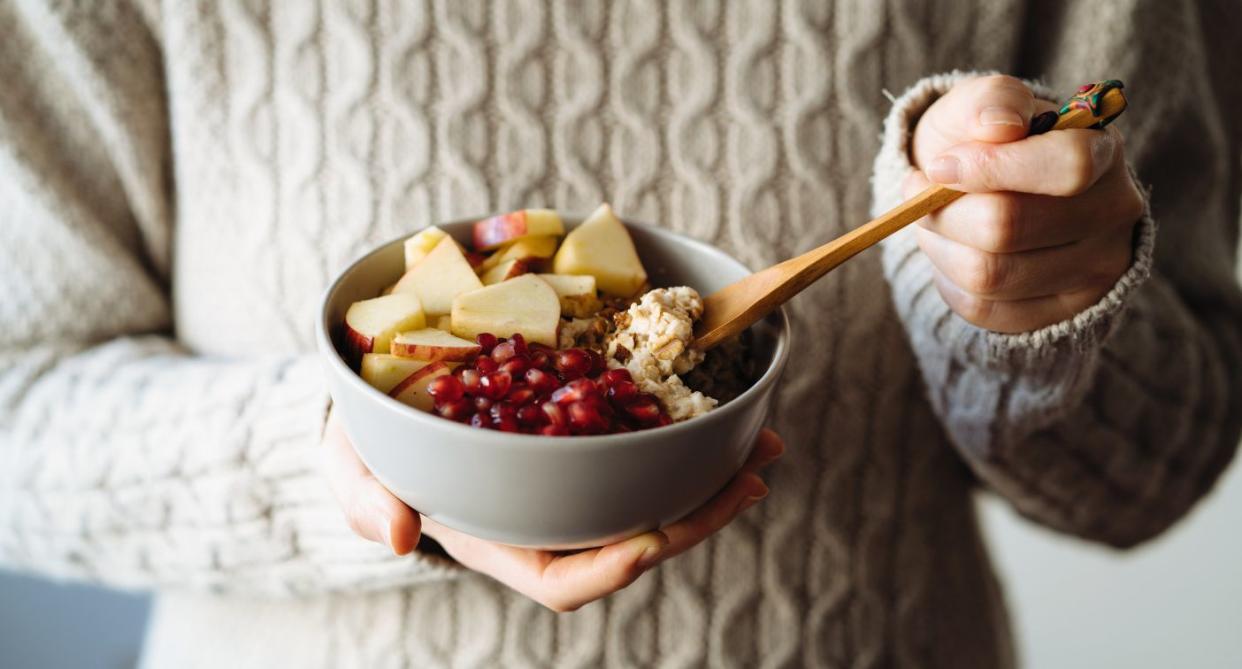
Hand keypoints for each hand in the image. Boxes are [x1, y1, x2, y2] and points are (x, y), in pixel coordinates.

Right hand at [323, 409, 782, 611]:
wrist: (384, 403)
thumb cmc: (367, 445)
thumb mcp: (351, 466)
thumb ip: (363, 499)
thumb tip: (392, 535)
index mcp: (498, 537)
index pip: (559, 578)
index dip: (606, 569)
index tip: (649, 542)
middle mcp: (546, 518)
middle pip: (629, 539)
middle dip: (694, 521)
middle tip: (751, 480)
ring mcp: (570, 483)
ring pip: (650, 496)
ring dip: (711, 478)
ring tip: (763, 445)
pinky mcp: (584, 440)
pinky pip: (644, 449)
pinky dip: (689, 436)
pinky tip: (729, 412)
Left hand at [907, 75, 1145, 332]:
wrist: (987, 192)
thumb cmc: (985, 142)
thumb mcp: (982, 105)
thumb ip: (991, 101)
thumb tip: (999, 127)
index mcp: (1103, 151)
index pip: (1065, 166)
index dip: (989, 168)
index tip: (939, 166)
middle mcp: (1113, 214)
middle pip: (1008, 228)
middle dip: (944, 212)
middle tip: (917, 196)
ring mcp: (1095, 271)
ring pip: (989, 275)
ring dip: (940, 246)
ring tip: (934, 223)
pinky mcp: (1063, 314)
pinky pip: (983, 310)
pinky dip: (948, 281)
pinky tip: (953, 254)